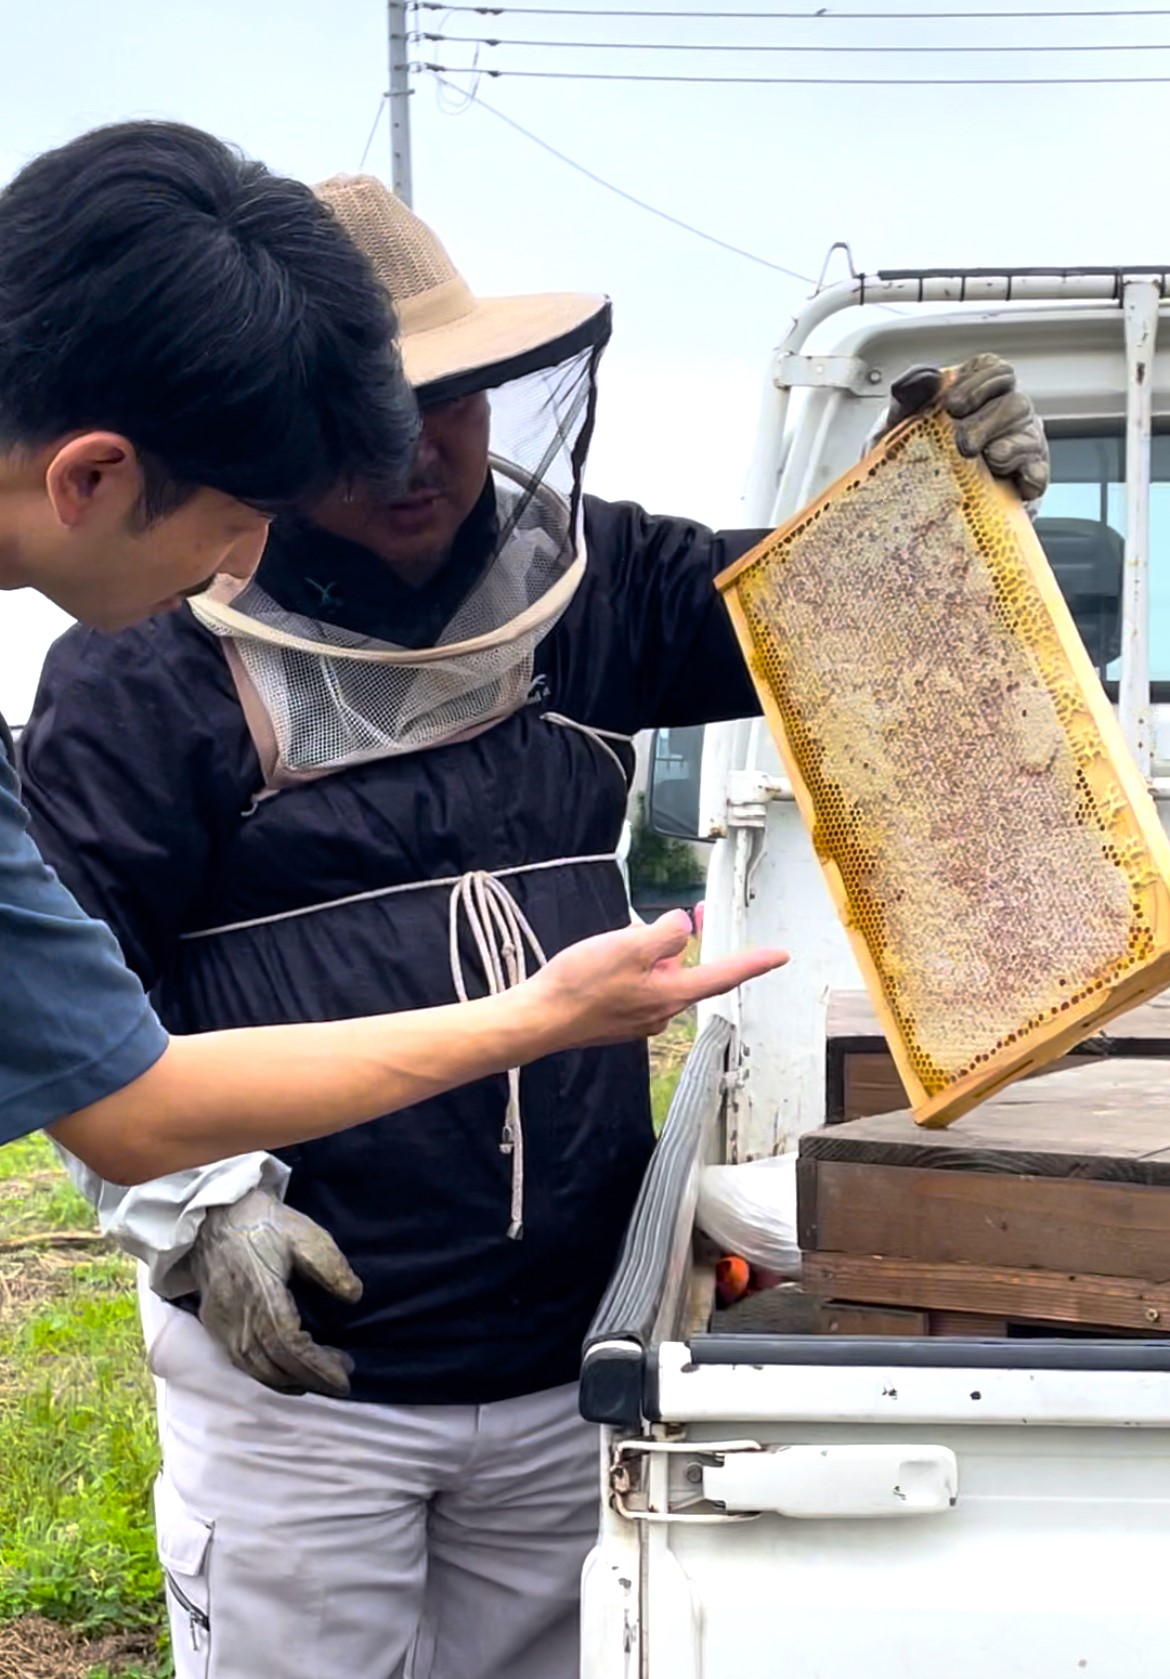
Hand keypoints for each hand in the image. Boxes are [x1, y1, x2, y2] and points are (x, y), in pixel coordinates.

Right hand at [189, 1186, 361, 1397]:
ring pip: (255, 1369)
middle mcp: (238, 1318)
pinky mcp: (214, 1323)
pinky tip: (286, 1371)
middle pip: (274, 1365)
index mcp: (262, 1295)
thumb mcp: (305, 1235)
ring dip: (289, 1381)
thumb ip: (331, 1266)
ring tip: (319, 1379)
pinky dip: (267, 1373)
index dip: (317, 1366)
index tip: (345, 1375)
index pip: (290, 1345)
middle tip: (341, 1381)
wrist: (213, 1216)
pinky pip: (241, 1361)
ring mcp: (222, 1324)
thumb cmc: (263, 1224)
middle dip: (310, 1379)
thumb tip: (353, 1297)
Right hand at [530, 910, 787, 1047]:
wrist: (538, 1019)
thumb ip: (666, 934)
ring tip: (617, 940)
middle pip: (686, 971)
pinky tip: (605, 961)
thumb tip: (683, 927)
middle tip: (681, 916)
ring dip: (650, 955)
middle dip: (681, 944)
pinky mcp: (618, 1020)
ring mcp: (639, 1019)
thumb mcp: (628, 946)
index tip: (781, 955)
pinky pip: (638, 987)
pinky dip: (631, 969)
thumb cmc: (581, 983)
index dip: (754, 961)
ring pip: (659, 977)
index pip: (724, 975)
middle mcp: (662, 1012)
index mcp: (671, 994)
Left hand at [880, 353, 1048, 501]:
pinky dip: (1032, 475)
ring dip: (1008, 447)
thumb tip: (924, 376)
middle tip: (962, 442)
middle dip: (987, 421)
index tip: (952, 404)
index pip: (996, 371)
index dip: (979, 382)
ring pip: (1029, 437)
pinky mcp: (1026, 478)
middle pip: (1014, 403)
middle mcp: (1007, 414)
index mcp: (984, 392)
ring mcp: (1021, 445)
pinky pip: (1038, 473)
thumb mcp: (906, 420)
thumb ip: (913, 393)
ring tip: (989, 457)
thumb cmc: (917, 448)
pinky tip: (1019, 479)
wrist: (915, 496)